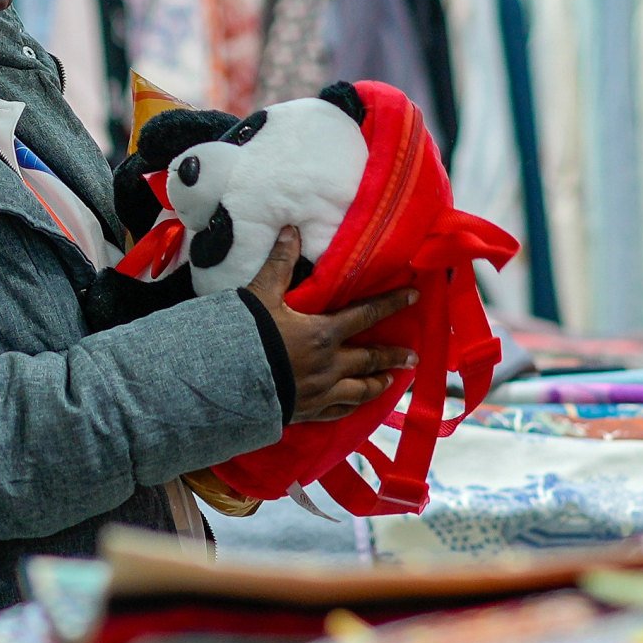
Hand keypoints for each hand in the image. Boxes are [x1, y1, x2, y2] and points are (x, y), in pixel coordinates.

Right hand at [246, 230, 417, 421]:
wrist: (228, 382)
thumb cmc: (247, 336)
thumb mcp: (261, 296)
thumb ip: (280, 264)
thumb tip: (291, 231)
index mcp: (323, 334)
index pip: (366, 315)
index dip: (391, 304)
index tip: (414, 298)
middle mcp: (330, 365)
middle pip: (370, 359)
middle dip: (394, 356)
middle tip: (413, 357)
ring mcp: (321, 392)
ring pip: (359, 390)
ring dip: (377, 384)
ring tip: (390, 382)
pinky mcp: (308, 411)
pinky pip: (338, 411)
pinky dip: (351, 406)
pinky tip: (357, 406)